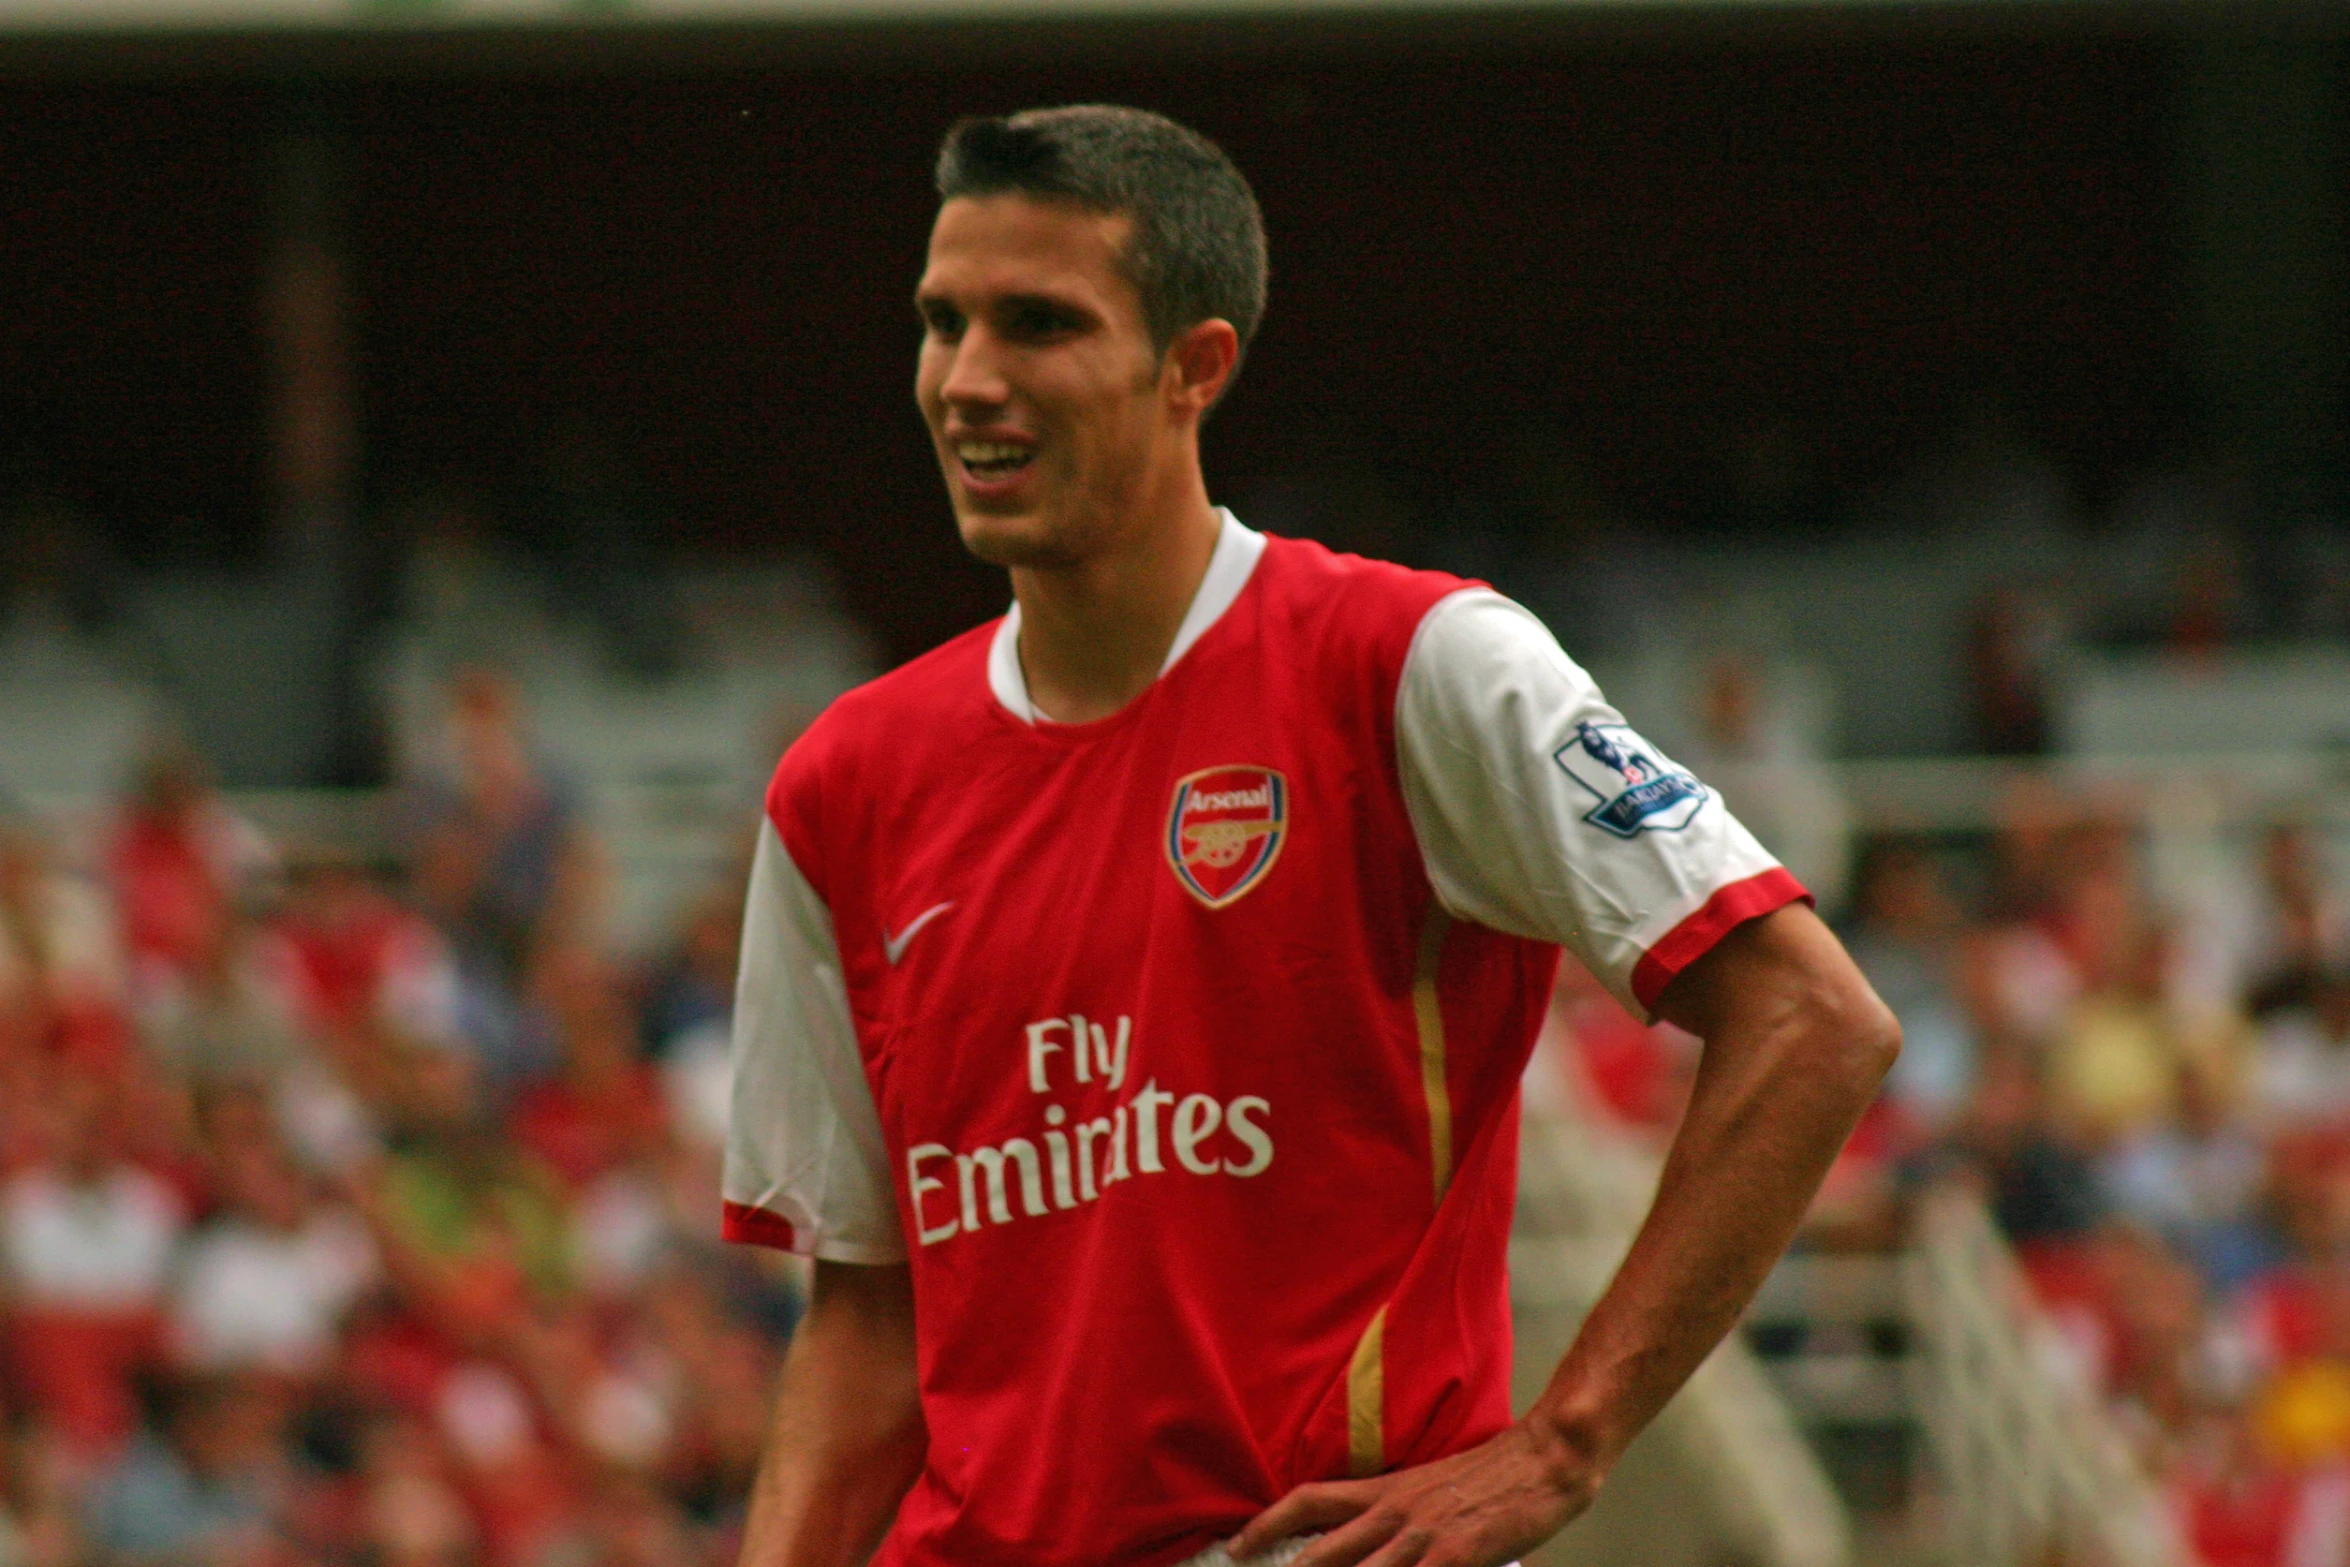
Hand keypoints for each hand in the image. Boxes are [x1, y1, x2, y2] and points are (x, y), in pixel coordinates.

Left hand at [1228, 1420, 1598, 1566]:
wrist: (1545, 1457)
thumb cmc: (1492, 1475)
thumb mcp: (1429, 1487)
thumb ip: (1396, 1515)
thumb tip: (1368, 1542)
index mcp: (1384, 1490)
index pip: (1309, 1500)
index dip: (1267, 1524)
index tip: (1236, 1547)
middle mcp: (1393, 1513)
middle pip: (1321, 1552)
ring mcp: (1423, 1538)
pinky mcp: (1456, 1556)